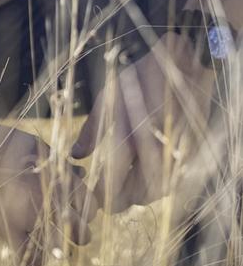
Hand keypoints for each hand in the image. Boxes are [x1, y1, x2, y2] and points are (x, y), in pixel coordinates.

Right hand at [0, 121, 97, 257]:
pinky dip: (37, 258)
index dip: (89, 208)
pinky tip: (35, 249)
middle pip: (82, 232)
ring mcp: (26, 220)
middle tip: (72, 228)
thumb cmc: (2, 143)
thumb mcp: (36, 145)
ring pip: (60, 250)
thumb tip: (82, 172)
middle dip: (81, 231)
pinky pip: (31, 259)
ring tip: (55, 241)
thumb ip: (61, 162)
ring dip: (61, 247)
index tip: (81, 209)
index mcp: (56, 179)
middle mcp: (46, 202)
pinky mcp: (6, 232)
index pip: (91, 205)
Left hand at [71, 32, 215, 212]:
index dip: (101, 194)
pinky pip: (173, 182)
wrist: (181, 66)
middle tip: (107, 196)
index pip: (114, 181)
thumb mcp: (107, 98)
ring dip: (139, 195)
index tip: (92, 195)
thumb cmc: (137, 79)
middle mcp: (155, 148)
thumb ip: (91, 130)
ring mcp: (176, 154)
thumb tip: (74, 155)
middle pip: (136, 194)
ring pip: (156, 192)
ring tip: (125, 186)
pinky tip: (145, 177)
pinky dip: (157, 185)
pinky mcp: (191, 155)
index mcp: (131, 134)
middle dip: (119, 199)